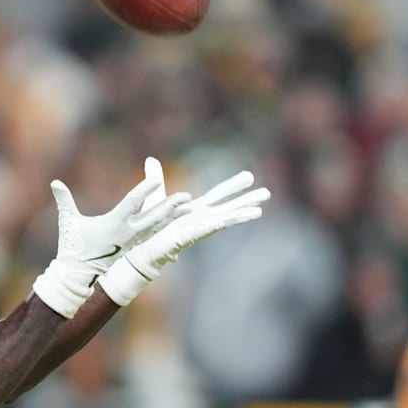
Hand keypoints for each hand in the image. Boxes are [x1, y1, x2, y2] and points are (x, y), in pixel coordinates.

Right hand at [33, 158, 190, 317]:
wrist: (78, 273)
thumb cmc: (72, 245)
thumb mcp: (67, 222)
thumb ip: (63, 201)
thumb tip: (54, 182)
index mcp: (113, 224)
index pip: (131, 204)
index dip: (143, 191)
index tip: (155, 180)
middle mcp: (127, 232)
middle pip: (152, 217)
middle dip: (169, 206)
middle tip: (186, 196)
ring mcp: (132, 240)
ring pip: (157, 225)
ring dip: (173, 215)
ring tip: (190, 206)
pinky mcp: (133, 245)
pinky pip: (154, 233)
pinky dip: (166, 226)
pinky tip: (178, 219)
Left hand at [99, 168, 270, 305]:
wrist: (140, 248)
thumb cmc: (148, 226)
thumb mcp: (154, 195)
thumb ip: (155, 176)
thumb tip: (151, 159)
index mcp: (195, 209)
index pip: (218, 195)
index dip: (233, 186)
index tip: (250, 177)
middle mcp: (200, 219)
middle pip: (227, 206)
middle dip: (246, 199)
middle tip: (267, 192)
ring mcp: (196, 229)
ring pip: (222, 220)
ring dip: (240, 215)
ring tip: (258, 211)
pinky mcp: (186, 237)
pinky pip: (206, 230)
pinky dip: (219, 224)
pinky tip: (231, 219)